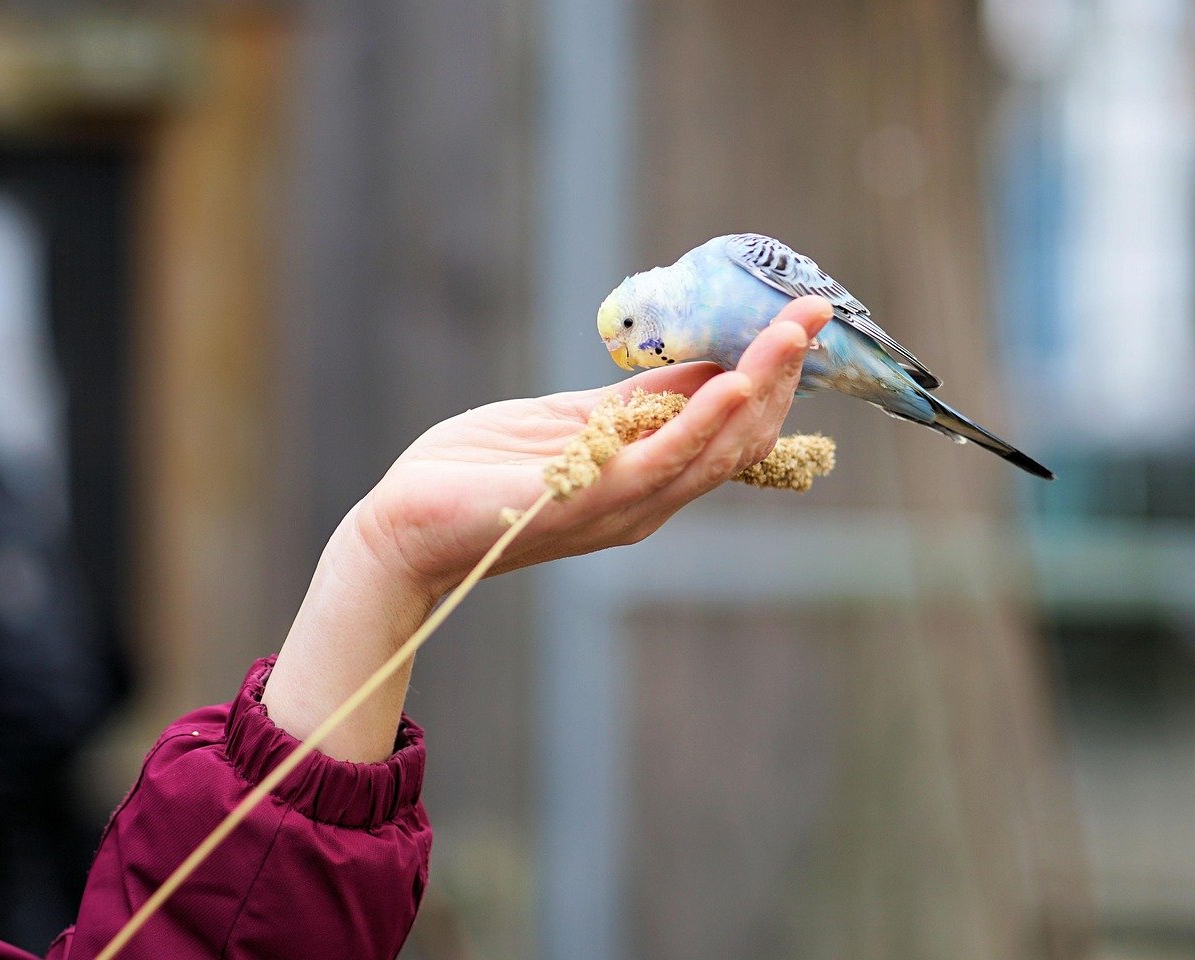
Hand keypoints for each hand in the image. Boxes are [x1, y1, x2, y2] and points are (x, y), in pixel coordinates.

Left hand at [352, 295, 833, 601]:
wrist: (405, 525)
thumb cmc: (482, 472)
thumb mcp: (572, 422)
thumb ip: (637, 402)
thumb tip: (703, 365)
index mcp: (646, 477)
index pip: (729, 428)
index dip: (771, 375)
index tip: (802, 317)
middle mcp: (648, 498)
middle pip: (736, 438)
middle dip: (779, 374)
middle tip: (813, 314)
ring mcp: (620, 504)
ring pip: (711, 450)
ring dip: (756, 389)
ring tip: (788, 335)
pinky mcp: (582, 500)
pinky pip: (656, 463)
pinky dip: (698, 424)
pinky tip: (730, 385)